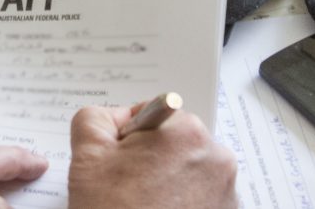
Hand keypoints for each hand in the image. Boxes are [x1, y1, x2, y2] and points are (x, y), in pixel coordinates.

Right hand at [67, 104, 236, 208]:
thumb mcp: (87, 155)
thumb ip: (96, 118)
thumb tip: (117, 118)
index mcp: (184, 132)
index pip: (154, 115)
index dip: (131, 138)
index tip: (123, 164)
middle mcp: (216, 157)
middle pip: (175, 142)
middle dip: (153, 159)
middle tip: (130, 189)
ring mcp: (227, 191)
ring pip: (189, 170)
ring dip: (170, 182)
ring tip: (147, 206)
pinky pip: (203, 196)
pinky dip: (184, 203)